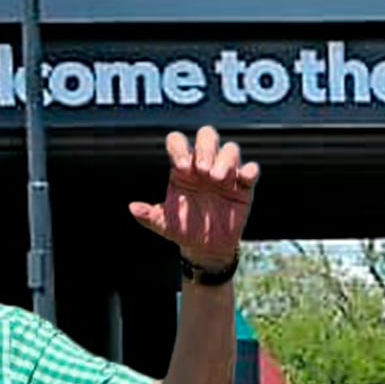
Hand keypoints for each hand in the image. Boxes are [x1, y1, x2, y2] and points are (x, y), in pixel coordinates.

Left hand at [128, 126, 258, 269]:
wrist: (207, 248)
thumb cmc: (184, 229)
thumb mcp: (164, 224)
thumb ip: (148, 215)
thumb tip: (132, 208)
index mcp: (182, 168)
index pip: (179, 142)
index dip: (180, 149)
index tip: (183, 169)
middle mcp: (204, 165)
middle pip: (207, 135)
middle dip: (206, 148)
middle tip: (203, 171)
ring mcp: (225, 174)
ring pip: (231, 149)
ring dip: (225, 160)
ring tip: (218, 179)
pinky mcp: (243, 186)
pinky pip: (251, 169)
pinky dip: (249, 170)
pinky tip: (243, 180)